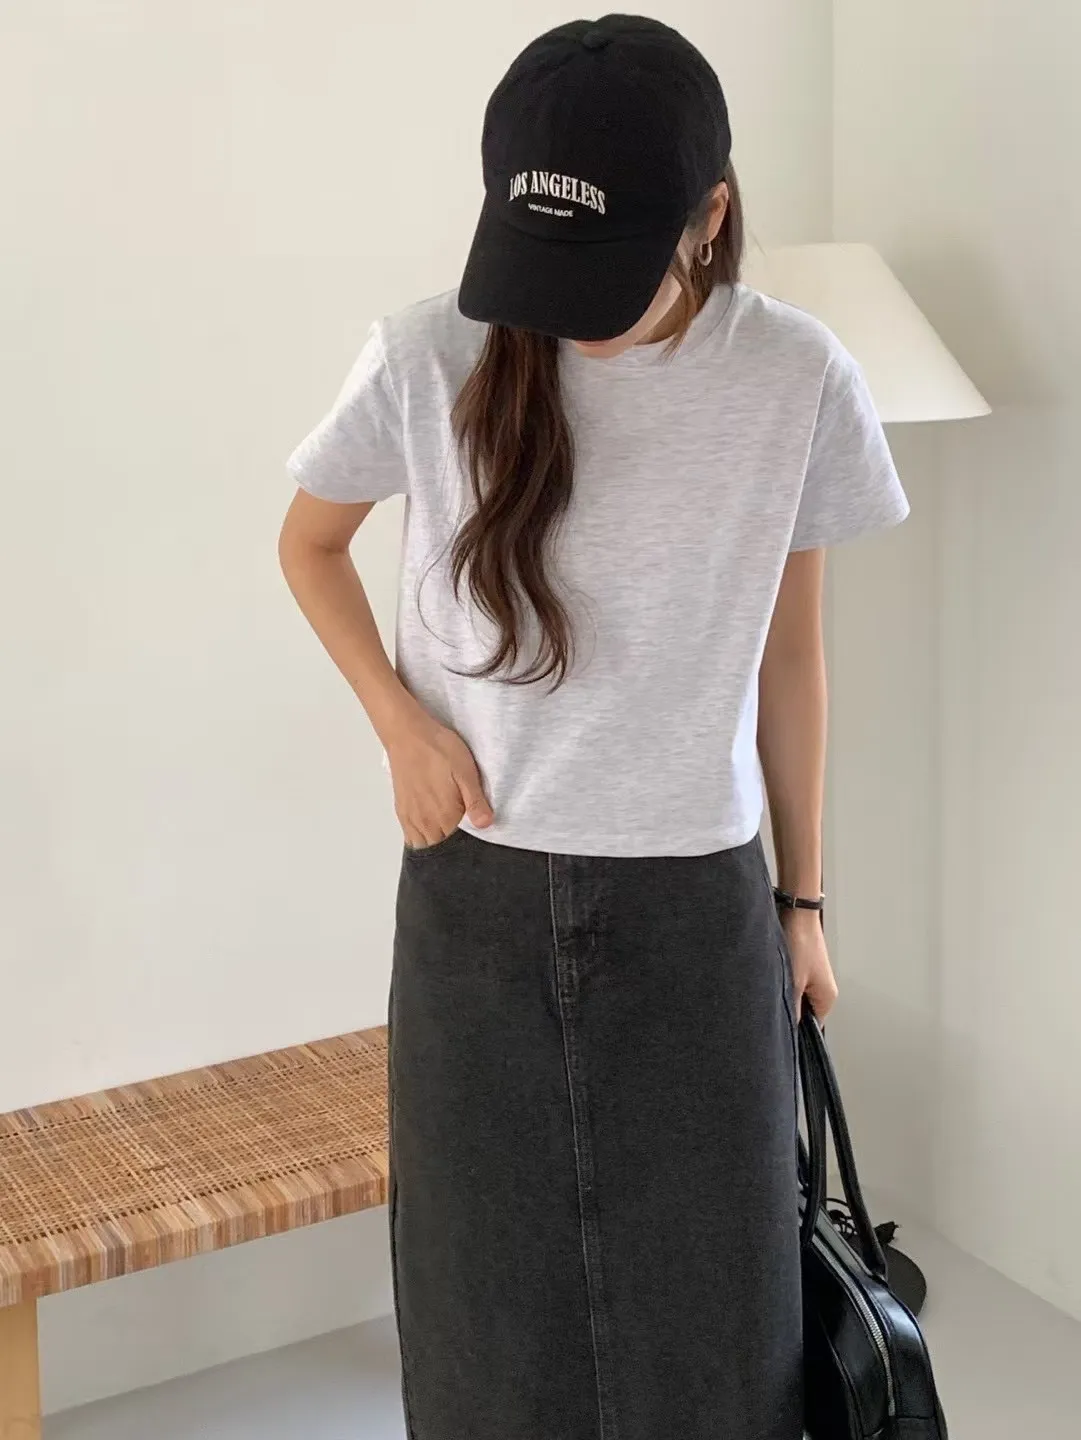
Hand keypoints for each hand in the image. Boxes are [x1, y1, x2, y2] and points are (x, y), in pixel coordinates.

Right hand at [385, 708, 493, 849]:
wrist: (408, 734)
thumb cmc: (438, 750)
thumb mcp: (466, 772)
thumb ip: (475, 802)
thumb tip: (485, 825)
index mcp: (444, 817)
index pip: (456, 847)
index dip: (467, 847)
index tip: (474, 839)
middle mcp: (424, 822)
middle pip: (439, 850)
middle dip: (450, 850)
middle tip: (463, 837)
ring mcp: (411, 817)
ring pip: (423, 845)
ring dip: (435, 844)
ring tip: (448, 833)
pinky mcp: (402, 809)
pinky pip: (410, 835)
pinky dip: (420, 838)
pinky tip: (431, 828)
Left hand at [782, 909, 837, 1020]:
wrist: (797, 911)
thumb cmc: (801, 942)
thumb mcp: (793, 982)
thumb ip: (792, 1008)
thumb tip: (787, 1030)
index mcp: (827, 998)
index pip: (812, 1028)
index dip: (795, 1031)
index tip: (778, 1031)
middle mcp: (823, 990)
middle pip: (804, 1013)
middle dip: (788, 1012)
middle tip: (771, 1010)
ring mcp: (813, 978)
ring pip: (796, 998)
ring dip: (784, 996)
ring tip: (771, 991)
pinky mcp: (803, 968)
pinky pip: (793, 984)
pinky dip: (783, 984)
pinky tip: (772, 979)